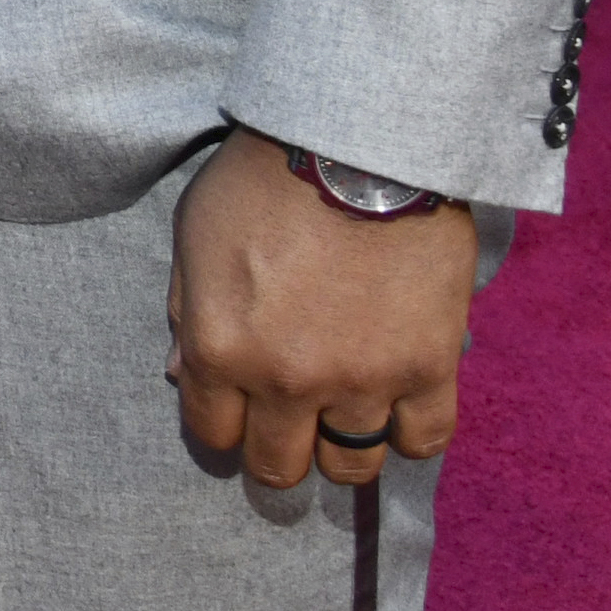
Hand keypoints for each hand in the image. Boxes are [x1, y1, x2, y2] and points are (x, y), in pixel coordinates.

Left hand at [168, 129, 474, 492]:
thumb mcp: (196, 239)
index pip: (214, 434)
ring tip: (342, 415)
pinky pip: (424, 441)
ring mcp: (362, 382)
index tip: (237, 416)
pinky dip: (410, 433)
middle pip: (280, 465)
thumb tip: (182, 376)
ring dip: (342, 447)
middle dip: (278, 449)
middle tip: (289, 423)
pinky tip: (396, 408)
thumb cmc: (262, 181)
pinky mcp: (428, 368)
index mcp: (220, 351)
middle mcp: (287, 381)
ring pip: (352, 466)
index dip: (223, 428)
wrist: (356, 144)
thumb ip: (188, 315)